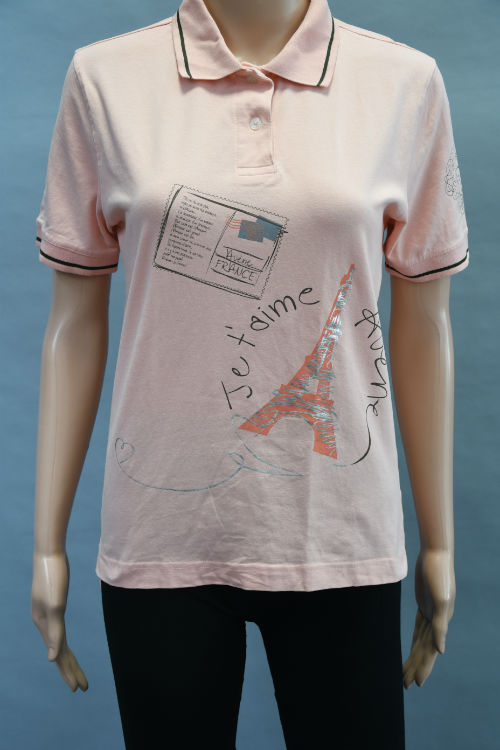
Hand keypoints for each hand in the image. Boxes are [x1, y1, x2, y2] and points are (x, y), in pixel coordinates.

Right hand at [31, 551, 88, 691]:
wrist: (50, 553)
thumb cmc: (53, 576)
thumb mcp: (55, 605)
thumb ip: (54, 632)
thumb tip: (52, 659)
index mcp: (45, 625)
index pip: (59, 656)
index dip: (69, 672)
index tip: (79, 688)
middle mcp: (44, 623)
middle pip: (59, 654)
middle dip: (70, 671)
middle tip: (82, 688)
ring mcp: (47, 615)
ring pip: (59, 643)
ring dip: (68, 660)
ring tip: (78, 675)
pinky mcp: (52, 606)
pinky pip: (58, 631)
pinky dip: (63, 644)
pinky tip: (64, 647)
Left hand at [403, 547, 454, 688]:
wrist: (435, 553)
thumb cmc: (439, 574)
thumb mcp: (441, 600)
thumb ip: (441, 626)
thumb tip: (440, 651)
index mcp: (441, 622)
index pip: (431, 651)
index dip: (424, 667)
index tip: (416, 684)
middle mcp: (437, 620)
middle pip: (424, 649)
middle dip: (416, 667)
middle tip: (405, 686)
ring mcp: (430, 612)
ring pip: (421, 640)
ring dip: (414, 656)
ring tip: (405, 672)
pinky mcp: (423, 603)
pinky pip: (419, 627)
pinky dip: (415, 638)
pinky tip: (412, 647)